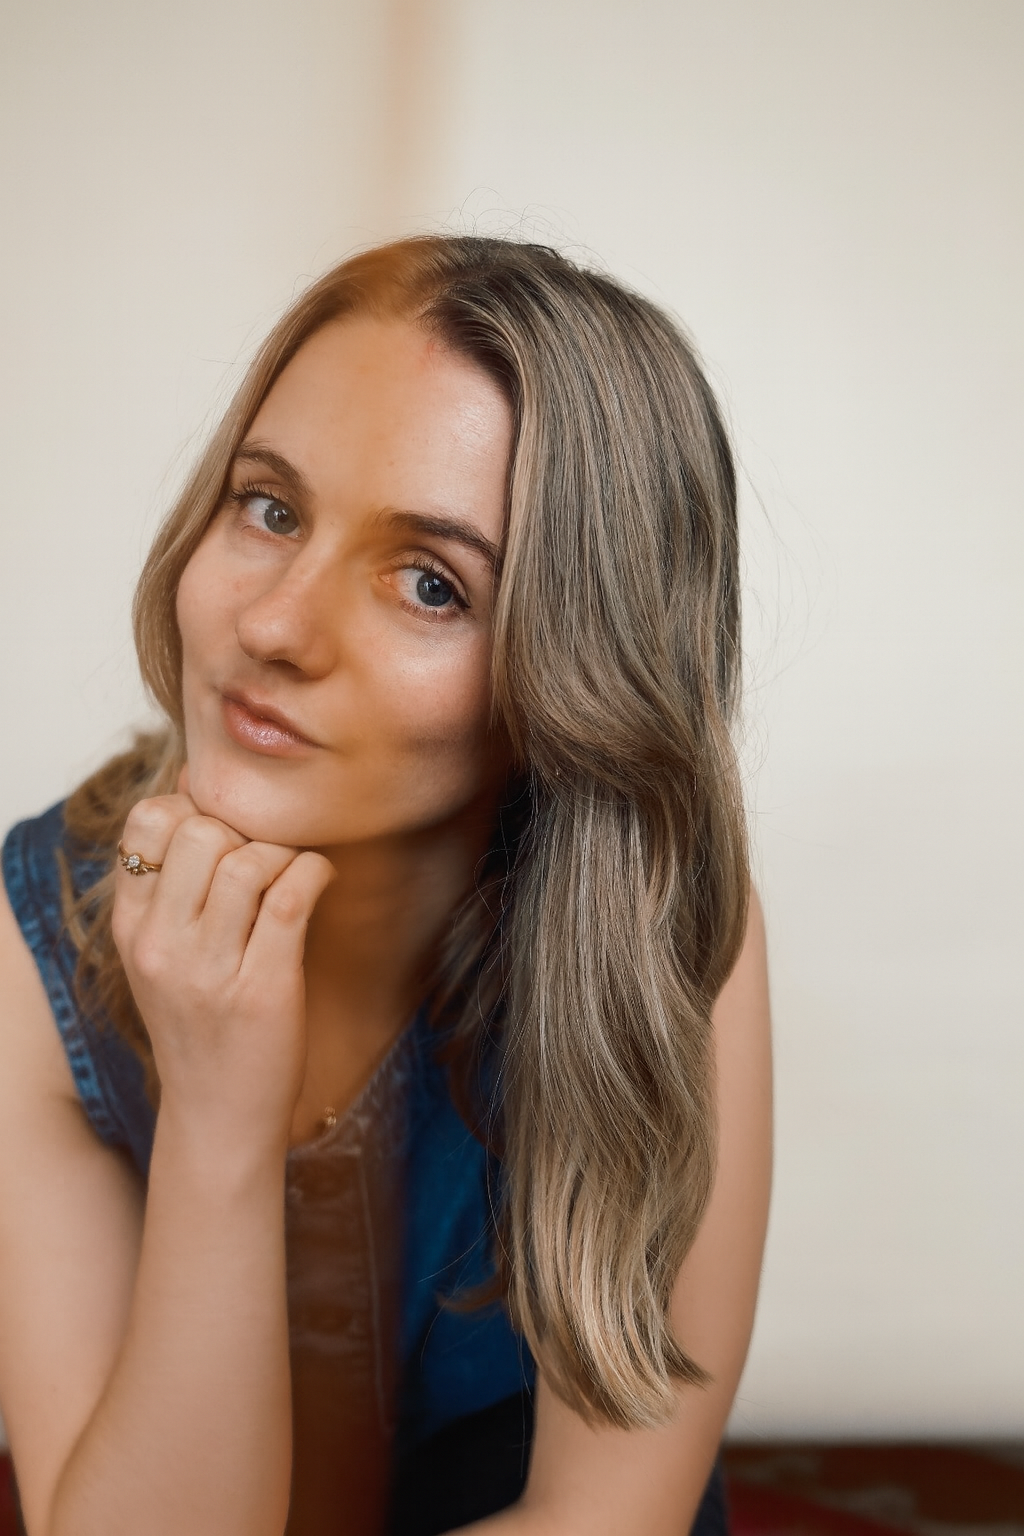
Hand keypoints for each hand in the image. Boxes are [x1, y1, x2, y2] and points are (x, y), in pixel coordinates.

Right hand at [111, 788, 334, 1155]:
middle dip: (244, 831)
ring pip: (248, 860)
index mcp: (131, 928)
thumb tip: (193, 785)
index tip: (225, 832)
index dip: (193, 808)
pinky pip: (291, 896)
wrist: (217, 1115)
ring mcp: (209, 970)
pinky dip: (314, 873)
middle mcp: (161, 945)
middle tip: (266, 857)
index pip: (147, 822)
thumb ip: (169, 883)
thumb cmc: (200, 1023)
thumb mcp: (159, 954)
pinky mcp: (262, 989)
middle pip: (199, 832)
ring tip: (293, 875)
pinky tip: (319, 880)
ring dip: (284, 854)